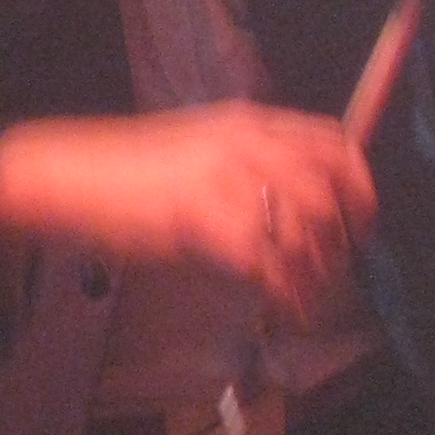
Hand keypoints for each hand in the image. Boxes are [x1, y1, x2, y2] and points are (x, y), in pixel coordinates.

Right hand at [0, 102, 378, 326]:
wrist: (72, 177)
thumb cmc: (126, 169)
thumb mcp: (197, 144)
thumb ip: (247, 160)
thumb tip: (292, 201)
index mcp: (248, 122)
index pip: (332, 140)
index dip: (359, 181)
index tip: (361, 216)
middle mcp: (248, 146)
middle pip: (329, 187)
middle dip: (346, 232)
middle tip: (342, 264)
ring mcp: (231, 184)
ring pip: (307, 230)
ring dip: (320, 271)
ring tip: (312, 296)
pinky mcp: (211, 225)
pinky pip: (273, 267)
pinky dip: (290, 296)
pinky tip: (289, 312)